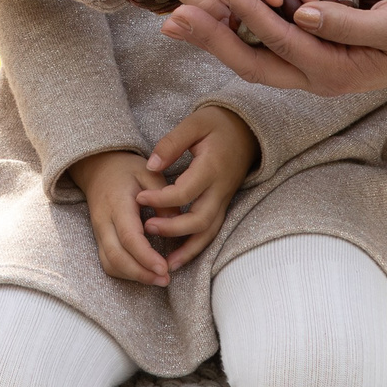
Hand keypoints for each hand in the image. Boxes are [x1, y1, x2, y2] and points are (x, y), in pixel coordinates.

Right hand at [72, 149, 172, 285]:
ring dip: (133, 276)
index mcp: (117, 203)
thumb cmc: (127, 170)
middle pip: (116, 257)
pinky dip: (125, 272)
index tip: (164, 268)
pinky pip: (108, 263)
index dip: (145, 256)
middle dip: (140, 274)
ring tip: (159, 280)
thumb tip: (175, 223)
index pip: (129, 236)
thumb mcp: (149, 174)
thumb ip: (163, 197)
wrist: (98, 168)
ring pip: (110, 263)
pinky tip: (144, 273)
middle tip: (165, 279)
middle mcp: (103, 221)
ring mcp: (98, 232)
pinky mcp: (100, 240)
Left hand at [138, 104, 258, 270]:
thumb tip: (151, 165)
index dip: (160, 200)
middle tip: (146, 229)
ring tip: (164, 263)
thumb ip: (171, 143)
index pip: (184, 193)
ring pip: (208, 232)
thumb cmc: (218, 123)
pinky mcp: (224, 205)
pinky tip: (179, 257)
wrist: (247, 129)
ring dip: (187, 249)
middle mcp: (220, 189)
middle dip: (172, 229)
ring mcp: (224, 200)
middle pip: (199, 220)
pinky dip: (196, 247)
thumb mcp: (194, 123)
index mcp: (211, 167)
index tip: (139, 198)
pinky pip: (212, 231)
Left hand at [160, 0, 386, 97]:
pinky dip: (238, 34)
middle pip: (252, 61)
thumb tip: (303, 11)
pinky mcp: (314, 55)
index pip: (281, 39)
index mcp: (337, 71)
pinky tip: (214, 19)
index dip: (248, 13)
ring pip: (254, 57)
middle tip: (172, 17)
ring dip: (216, 38)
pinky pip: (268, 49)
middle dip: (211, 39)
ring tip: (178, 18)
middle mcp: (318, 77)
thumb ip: (346, 22)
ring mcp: (314, 69)